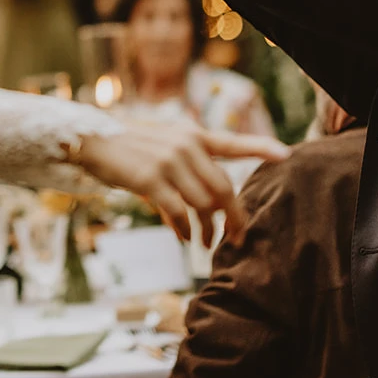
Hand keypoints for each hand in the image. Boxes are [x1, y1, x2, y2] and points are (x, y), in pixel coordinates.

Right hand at [72, 120, 288, 244]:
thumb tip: (200, 216)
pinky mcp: (150, 179)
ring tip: (204, 242)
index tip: (286, 155)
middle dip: (233, 218)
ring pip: (203, 204)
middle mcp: (186, 145)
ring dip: (206, 230)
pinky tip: (183, 239)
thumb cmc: (129, 148)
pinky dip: (183, 230)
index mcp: (193, 135)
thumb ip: (186, 172)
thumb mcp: (162, 148)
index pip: (234, 142)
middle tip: (236, 238)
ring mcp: (169, 161)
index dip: (261, 148)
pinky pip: (177, 212)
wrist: (91, 139)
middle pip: (223, 188)